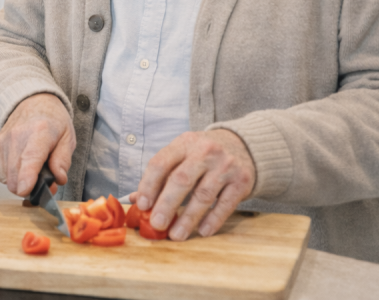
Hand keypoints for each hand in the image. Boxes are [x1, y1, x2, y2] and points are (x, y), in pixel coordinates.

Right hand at [0, 93, 75, 196]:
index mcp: (39, 132)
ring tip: (32, 171)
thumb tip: (58, 179)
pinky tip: (21, 166)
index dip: (27, 178)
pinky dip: (10, 176)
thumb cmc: (52, 121)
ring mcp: (2, 141)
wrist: (33, 102)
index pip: (29, 158)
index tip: (26, 191)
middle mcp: (16, 136)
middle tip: (43, 183)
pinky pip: (0, 173)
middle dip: (29, 188)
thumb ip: (63, 160)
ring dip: (20, 182)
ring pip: (6, 178)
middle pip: (15, 175)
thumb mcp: (68, 137)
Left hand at [129, 129, 254, 240]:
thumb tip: (135, 200)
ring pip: (203, 195)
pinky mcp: (242, 181)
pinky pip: (226, 204)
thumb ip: (160, 176)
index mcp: (183, 143)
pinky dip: (213, 220)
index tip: (142, 205)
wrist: (242, 145)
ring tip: (176, 235)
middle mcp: (204, 152)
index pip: (161, 163)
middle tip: (156, 224)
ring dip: (188, 218)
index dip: (149, 185)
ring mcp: (225, 166)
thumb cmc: (203, 154)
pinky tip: (202, 231)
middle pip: (181, 180)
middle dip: (167, 205)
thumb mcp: (181, 155)